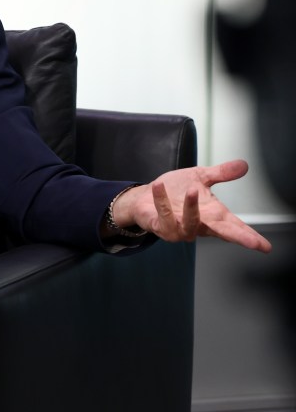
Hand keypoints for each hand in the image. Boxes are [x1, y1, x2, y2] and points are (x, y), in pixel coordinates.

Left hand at [113, 159, 271, 252]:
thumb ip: (221, 174)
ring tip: (193, 190)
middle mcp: (199, 225)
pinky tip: (159, 186)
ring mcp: (180, 229)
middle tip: (253, 243)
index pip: (234, 226)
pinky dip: (162, 200)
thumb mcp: (200, 178)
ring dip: (192, 208)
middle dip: (238, 237)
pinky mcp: (162, 228)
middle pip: (222, 233)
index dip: (250, 236)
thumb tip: (243, 165)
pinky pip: (164, 216)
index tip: (265, 246)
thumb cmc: (174, 192)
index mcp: (211, 215)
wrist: (145, 196)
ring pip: (191, 224)